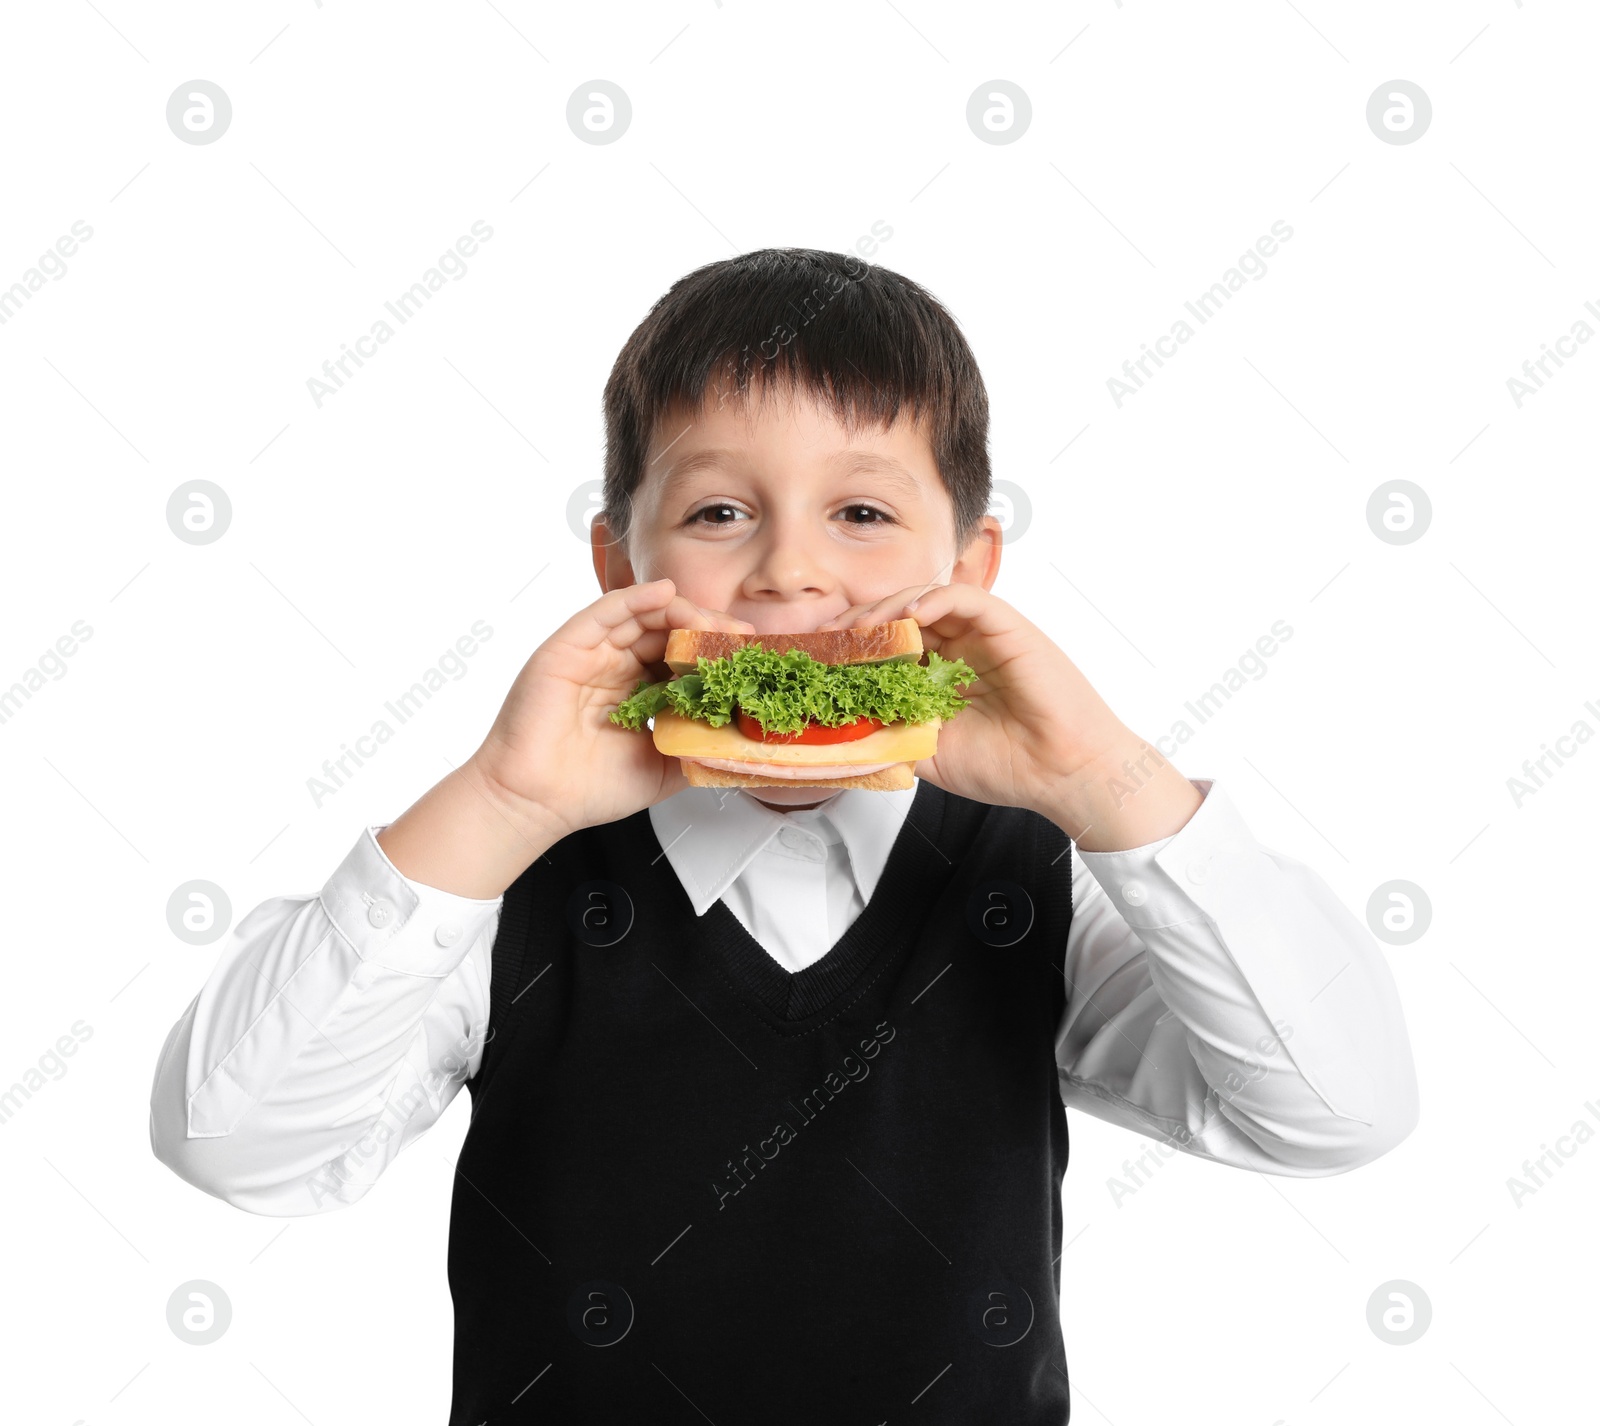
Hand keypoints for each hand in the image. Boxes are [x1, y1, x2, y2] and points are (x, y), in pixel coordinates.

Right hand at [471, 579, 755, 839]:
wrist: (535, 802)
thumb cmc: (587, 790)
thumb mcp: (663, 770)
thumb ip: (697, 750)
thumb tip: (741, 740)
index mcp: (638, 692)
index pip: (683, 658)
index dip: (715, 653)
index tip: (748, 657)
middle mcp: (616, 667)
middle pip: (668, 631)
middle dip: (706, 629)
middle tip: (737, 637)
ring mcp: (592, 655)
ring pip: (642, 616)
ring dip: (681, 613)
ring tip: (710, 621)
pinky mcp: (567, 648)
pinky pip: (604, 612)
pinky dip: (636, 598)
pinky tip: (665, 594)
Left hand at [816, 584, 1200, 849]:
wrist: (1064, 774)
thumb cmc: (1009, 767)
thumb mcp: (930, 755)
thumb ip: (893, 736)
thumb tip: (841, 732)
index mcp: (940, 676)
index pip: (888, 649)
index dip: (853, 650)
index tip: (819, 662)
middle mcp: (958, 649)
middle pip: (899, 619)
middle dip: (859, 626)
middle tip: (826, 639)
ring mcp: (981, 634)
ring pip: (924, 601)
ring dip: (886, 610)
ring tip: (858, 629)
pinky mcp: (1005, 624)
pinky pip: (963, 597)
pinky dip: (930, 599)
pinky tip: (905, 617)